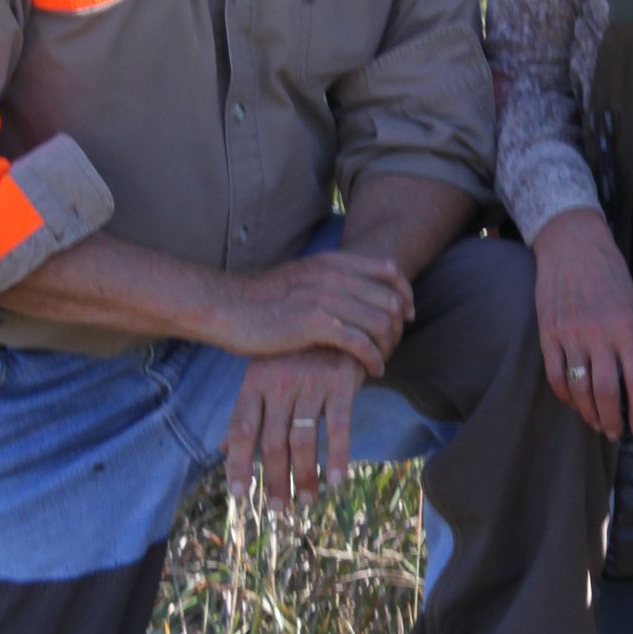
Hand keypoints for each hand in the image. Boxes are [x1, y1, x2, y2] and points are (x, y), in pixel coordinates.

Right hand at [217, 252, 412, 373]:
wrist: (227, 307)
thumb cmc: (260, 299)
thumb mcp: (301, 277)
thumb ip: (330, 279)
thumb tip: (356, 291)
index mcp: (332, 262)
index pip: (388, 270)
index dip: (404, 293)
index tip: (405, 315)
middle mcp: (333, 276)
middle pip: (390, 299)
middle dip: (398, 326)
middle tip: (392, 346)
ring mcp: (325, 299)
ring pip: (380, 322)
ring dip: (387, 346)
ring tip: (381, 360)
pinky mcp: (316, 325)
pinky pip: (361, 343)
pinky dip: (373, 359)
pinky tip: (371, 371)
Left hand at [226, 349, 366, 505]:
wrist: (337, 318)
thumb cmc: (296, 353)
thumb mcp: (265, 374)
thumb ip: (246, 412)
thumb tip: (222, 448)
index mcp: (255, 381)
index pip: (241, 429)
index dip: (238, 463)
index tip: (239, 495)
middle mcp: (279, 382)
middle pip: (272, 442)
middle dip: (274, 480)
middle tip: (279, 509)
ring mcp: (310, 381)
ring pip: (303, 439)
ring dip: (304, 475)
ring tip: (306, 500)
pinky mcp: (340, 381)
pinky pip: (338, 425)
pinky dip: (337, 455)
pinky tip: (337, 479)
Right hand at [532, 207, 632, 441]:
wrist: (572, 245)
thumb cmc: (611, 277)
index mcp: (627, 327)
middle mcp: (599, 333)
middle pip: (606, 391)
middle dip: (612, 420)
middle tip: (615, 434)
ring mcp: (570, 334)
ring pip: (579, 388)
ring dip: (588, 413)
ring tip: (597, 423)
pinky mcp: (548, 333)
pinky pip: (555, 375)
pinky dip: (564, 395)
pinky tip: (573, 402)